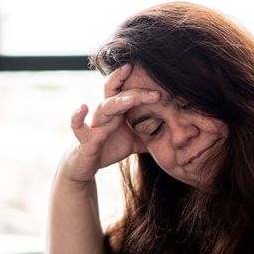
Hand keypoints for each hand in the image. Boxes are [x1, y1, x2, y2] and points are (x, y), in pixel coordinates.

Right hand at [61, 63, 160, 183]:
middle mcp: (106, 113)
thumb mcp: (135, 142)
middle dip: (134, 90)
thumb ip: (152, 136)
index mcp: (118, 111)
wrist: (85, 164)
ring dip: (117, 103)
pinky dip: (77, 116)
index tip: (162, 89)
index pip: (129, 92)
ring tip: (129, 100)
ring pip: (104, 108)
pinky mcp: (84, 139)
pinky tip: (83, 107)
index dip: (143, 89)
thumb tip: (175, 135)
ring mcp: (94, 124)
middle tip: (155, 93)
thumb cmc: (109, 148)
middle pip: (117, 93)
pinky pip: (78, 126)